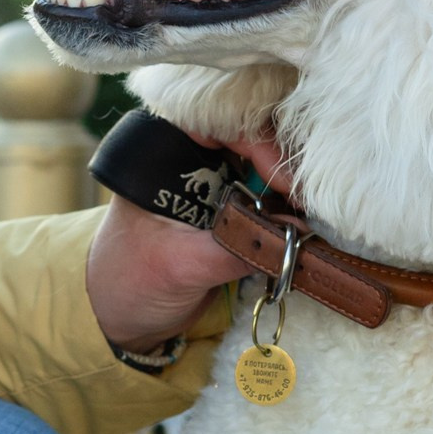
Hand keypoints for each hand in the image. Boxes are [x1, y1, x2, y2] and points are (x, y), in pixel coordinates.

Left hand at [84, 124, 300, 356]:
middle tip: (310, 201)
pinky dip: (290, 206)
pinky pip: (271, 192)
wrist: (119, 315)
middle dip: (286, 163)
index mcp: (162, 144)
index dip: (260, 142)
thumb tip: (295, 233)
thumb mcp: (180, 266)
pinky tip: (304, 224)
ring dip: (293, 186)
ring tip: (313, 215)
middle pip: (255, 133)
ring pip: (268, 161)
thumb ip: (235, 250)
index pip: (222, 118)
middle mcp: (191, 149)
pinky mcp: (232, 202)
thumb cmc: (128, 281)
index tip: (285, 184)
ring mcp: (215, 174)